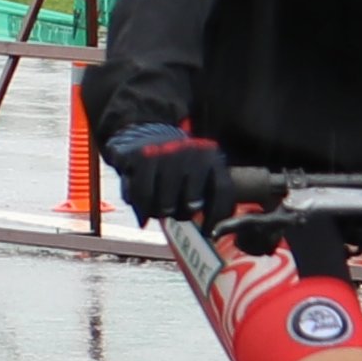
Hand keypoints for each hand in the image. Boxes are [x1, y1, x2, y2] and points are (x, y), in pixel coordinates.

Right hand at [101, 120, 228, 223]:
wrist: (142, 129)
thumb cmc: (173, 161)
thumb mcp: (197, 169)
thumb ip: (207, 194)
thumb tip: (210, 231)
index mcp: (211, 157)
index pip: (222, 189)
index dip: (216, 215)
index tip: (208, 232)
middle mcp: (190, 153)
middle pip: (192, 202)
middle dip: (182, 214)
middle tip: (174, 212)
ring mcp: (164, 154)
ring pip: (165, 204)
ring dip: (160, 213)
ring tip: (157, 209)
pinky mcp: (139, 157)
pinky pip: (141, 196)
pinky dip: (141, 210)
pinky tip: (142, 214)